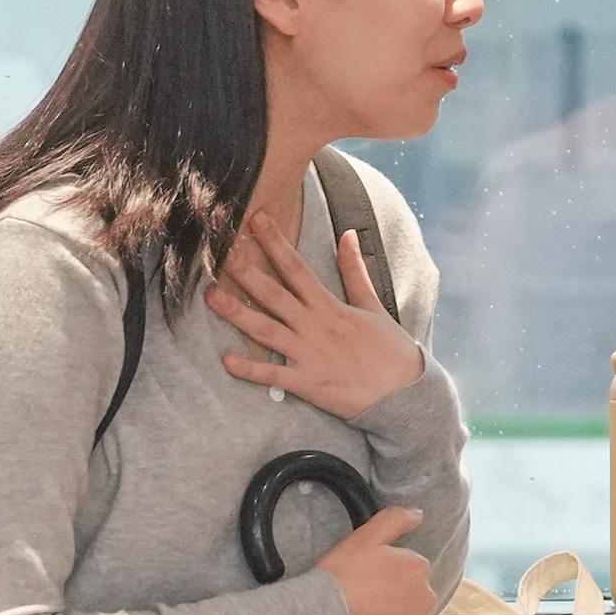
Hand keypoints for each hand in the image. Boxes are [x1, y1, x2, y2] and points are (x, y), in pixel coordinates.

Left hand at [211, 221, 425, 418]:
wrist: (405, 394)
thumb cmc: (391, 350)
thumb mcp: (373, 305)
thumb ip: (355, 270)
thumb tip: (349, 234)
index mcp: (330, 307)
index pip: (296, 268)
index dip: (274, 243)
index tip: (255, 220)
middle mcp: (315, 327)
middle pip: (274, 295)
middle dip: (246, 272)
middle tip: (221, 253)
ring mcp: (309, 355)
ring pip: (265, 331)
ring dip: (236, 313)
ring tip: (210, 297)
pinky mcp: (307, 383)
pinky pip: (273, 376)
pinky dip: (250, 370)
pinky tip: (226, 360)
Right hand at [316, 504, 436, 614]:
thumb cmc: (341, 576)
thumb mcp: (365, 537)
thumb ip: (395, 519)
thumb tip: (418, 514)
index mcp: (418, 568)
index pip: (410, 570)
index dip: (388, 574)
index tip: (369, 579)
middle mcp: (427, 597)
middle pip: (415, 595)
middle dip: (396, 597)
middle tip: (368, 600)